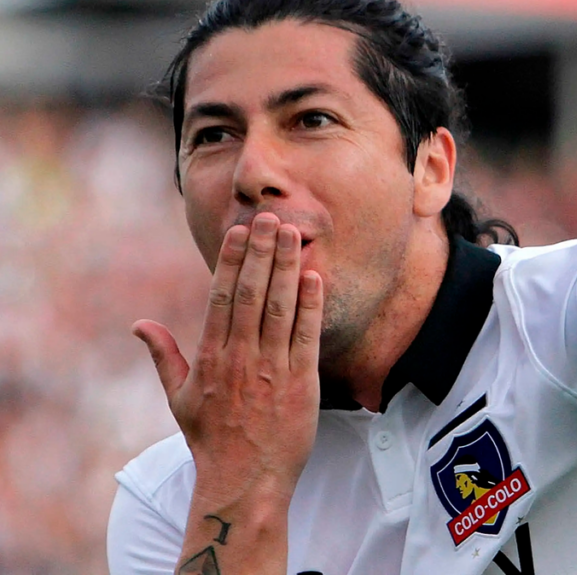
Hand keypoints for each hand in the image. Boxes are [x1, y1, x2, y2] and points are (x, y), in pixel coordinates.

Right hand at [132, 212, 322, 505]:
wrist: (244, 482)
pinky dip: (311, 305)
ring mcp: (271, 369)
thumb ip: (164, 357)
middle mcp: (240, 358)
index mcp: (211, 357)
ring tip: (294, 234)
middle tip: (271, 217)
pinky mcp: (300, 383)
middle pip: (251, 293)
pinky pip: (306, 336)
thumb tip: (140, 325)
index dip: (232, 261)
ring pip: (279, 307)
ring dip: (287, 267)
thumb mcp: (180, 398)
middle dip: (262, 252)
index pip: (221, 297)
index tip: (239, 231)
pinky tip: (315, 277)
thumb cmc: (212, 440)